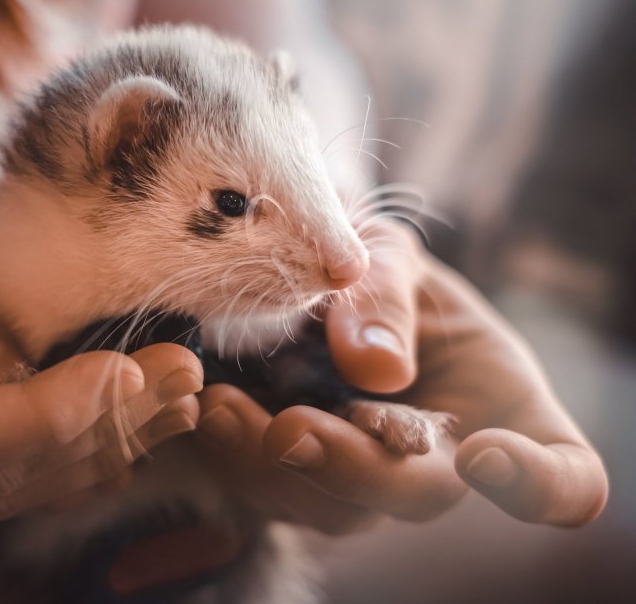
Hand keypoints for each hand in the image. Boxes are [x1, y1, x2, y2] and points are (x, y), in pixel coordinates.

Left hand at [197, 222, 606, 529]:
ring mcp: (368, 482)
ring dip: (271, 466)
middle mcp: (438, 463)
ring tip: (222, 410)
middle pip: (414, 495)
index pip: (563, 479)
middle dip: (352, 468)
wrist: (322, 296)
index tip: (484, 454)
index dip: (539, 486)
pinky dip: (231, 458)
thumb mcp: (391, 260)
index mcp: (501, 412)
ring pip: (329, 506)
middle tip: (293, 429)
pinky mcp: (301, 482)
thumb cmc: (382, 280)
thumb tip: (376, 368)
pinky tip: (202, 410)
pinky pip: (268, 492)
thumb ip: (387, 299)